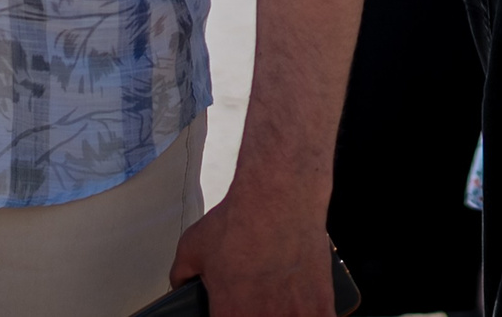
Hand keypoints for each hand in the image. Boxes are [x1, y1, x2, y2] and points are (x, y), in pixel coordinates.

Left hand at [167, 188, 333, 316]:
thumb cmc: (240, 220)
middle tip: (257, 302)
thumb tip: (180, 285)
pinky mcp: (321, 308)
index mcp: (228, 316)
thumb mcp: (193, 246)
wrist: (279, 196)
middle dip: (256, 313)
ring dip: (283, 314)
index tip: (233, 311)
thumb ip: (182, 274)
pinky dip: (310, 314)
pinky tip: (302, 306)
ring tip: (279, 301)